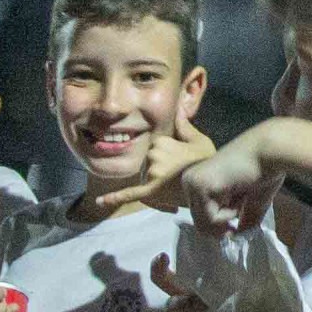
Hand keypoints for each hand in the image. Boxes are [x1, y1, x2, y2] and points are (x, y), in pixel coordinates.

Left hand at [91, 108, 214, 215]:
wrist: (211, 186)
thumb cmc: (207, 162)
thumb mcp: (199, 140)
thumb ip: (184, 126)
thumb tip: (177, 108)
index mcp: (161, 141)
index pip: (156, 147)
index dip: (169, 155)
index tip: (183, 160)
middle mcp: (153, 155)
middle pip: (150, 162)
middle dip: (162, 168)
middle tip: (182, 174)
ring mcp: (150, 173)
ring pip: (146, 176)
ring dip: (157, 181)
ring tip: (177, 185)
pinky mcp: (149, 191)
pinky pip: (129, 194)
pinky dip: (114, 199)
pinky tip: (100, 202)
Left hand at [181, 127, 281, 234]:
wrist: (269, 151)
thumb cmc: (263, 170)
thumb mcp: (249, 200)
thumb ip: (241, 219)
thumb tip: (236, 238)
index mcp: (196, 181)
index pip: (200, 218)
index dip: (222, 221)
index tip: (240, 206)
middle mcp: (189, 181)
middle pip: (200, 223)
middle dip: (225, 221)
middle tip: (243, 200)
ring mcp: (193, 183)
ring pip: (204, 224)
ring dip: (228, 217)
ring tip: (240, 196)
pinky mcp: (201, 187)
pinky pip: (212, 219)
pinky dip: (230, 214)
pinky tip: (239, 195)